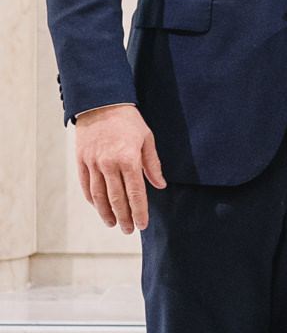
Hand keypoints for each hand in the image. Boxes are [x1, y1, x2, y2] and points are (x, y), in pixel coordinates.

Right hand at [74, 103, 165, 232]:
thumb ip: (153, 164)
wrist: (100, 103)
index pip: (135, 193)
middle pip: (116, 199)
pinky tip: (99, 207)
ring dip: (106, 213)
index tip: (142, 224)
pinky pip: (86, 185)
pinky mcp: (81, 161)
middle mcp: (109, 164)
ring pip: (99, 196)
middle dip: (124, 217)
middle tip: (129, 230)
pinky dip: (92, 199)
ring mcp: (93, 163)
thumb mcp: (147, 138)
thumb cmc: (128, 120)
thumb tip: (160, 185)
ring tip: (113, 223)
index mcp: (129, 159)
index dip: (139, 211)